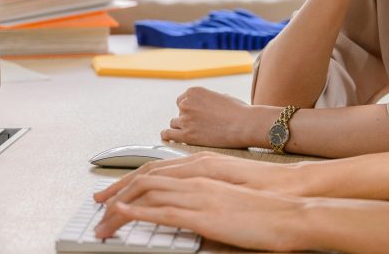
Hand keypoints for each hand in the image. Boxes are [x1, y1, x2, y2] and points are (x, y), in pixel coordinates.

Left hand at [93, 150, 302, 204]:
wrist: (292, 203)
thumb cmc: (268, 203)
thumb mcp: (231, 198)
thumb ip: (209, 202)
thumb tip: (194, 217)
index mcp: (203, 169)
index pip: (157, 171)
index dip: (131, 180)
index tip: (113, 192)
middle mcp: (197, 175)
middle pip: (145, 178)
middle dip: (117, 190)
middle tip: (96, 204)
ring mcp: (199, 193)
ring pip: (148, 193)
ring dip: (121, 205)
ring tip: (102, 218)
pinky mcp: (203, 213)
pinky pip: (163, 210)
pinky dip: (139, 211)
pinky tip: (123, 213)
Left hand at [161, 86, 274, 147]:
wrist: (244, 124)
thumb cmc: (238, 111)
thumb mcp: (222, 97)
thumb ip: (210, 100)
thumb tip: (208, 104)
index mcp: (194, 91)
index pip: (182, 100)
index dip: (189, 109)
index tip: (196, 116)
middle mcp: (186, 103)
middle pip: (179, 112)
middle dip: (187, 119)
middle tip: (200, 126)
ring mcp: (185, 119)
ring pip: (174, 124)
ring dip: (182, 128)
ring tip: (193, 134)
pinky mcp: (186, 135)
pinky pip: (168, 135)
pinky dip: (168, 136)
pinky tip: (171, 139)